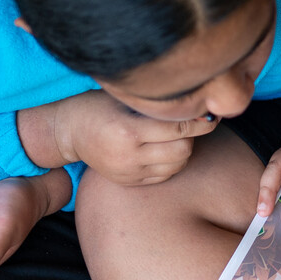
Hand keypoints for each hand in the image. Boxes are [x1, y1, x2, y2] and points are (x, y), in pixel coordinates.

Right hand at [22, 91, 218, 186]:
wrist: (69, 131)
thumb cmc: (99, 105)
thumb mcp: (124, 97)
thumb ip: (157, 103)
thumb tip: (199, 106)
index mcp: (128, 130)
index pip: (178, 129)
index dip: (200, 122)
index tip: (211, 114)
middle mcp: (128, 155)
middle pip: (182, 150)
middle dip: (192, 136)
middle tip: (190, 121)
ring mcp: (128, 172)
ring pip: (177, 165)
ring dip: (183, 149)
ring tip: (175, 134)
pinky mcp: (129, 182)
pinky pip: (165, 176)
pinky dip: (172, 162)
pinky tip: (163, 148)